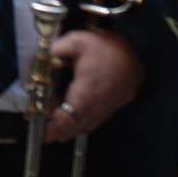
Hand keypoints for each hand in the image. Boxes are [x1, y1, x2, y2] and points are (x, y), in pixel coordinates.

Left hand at [44, 27, 144, 143]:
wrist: (137, 51)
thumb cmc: (106, 47)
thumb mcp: (75, 41)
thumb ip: (54, 51)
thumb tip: (40, 59)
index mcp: (85, 93)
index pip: (67, 120)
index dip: (53, 130)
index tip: (43, 134)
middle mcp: (97, 106)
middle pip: (75, 128)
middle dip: (58, 130)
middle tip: (44, 123)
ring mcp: (107, 108)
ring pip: (85, 126)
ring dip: (69, 126)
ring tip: (55, 114)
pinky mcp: (113, 107)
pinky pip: (94, 121)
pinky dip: (81, 121)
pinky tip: (72, 110)